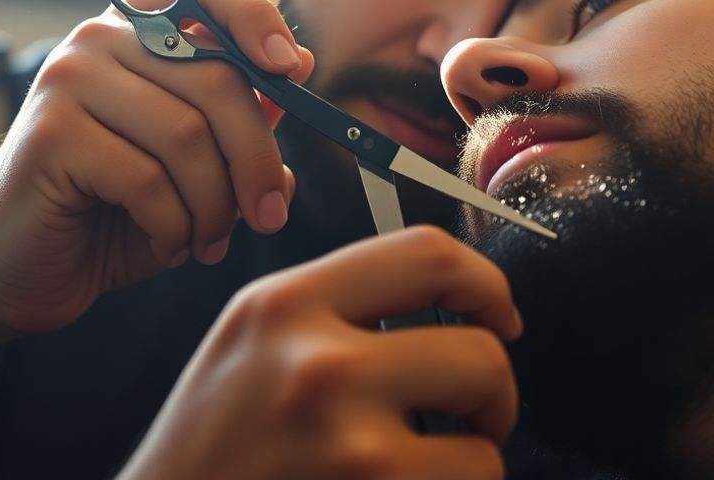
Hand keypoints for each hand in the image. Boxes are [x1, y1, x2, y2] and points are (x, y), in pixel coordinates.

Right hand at [0, 0, 311, 404]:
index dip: (258, 20)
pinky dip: (175, 227)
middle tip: (270, 214)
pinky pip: (148, 181)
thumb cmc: (118, 210)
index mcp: (139, 30)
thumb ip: (243, 115)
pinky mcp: (50, 134)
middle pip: (219, 81)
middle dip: (258, 161)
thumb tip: (302, 66)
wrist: (20, 265)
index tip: (293, 73)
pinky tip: (169, 246)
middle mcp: (99, 39)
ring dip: (216, 205)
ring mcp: (68, 81)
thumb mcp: (198, 161)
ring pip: (188, 136)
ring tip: (209, 240)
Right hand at [119, 226, 520, 479]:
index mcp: (286, 304)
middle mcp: (316, 365)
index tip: (501, 316)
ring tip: (435, 467)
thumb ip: (335, 306)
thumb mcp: (253, 342)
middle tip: (475, 418)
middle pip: (481, 354)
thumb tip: (451, 295)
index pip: (429, 254)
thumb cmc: (212, 448)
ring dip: (475, 462)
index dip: (489, 284)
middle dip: (496, 395)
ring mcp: (345, 445)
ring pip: (484, 448)